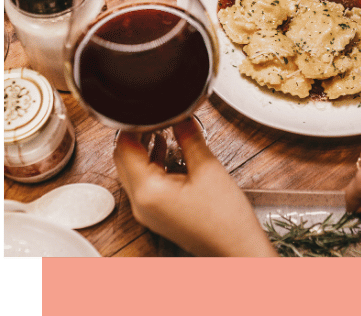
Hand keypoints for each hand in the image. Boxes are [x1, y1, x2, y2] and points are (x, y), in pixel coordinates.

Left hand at [113, 119, 276, 255]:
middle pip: (122, 159)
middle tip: (154, 118)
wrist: (238, 250)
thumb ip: (188, 136)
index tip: (148, 111)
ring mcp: (146, 212)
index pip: (124, 147)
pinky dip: (150, 166)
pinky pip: (143, 185)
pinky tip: (166, 152)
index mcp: (147, 191)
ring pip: (131, 172)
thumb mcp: (207, 168)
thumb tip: (180, 114)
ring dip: (142, 150)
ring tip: (160, 130)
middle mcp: (139, 203)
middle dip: (135, 136)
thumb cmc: (226, 220)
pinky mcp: (155, 215)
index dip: (134, 125)